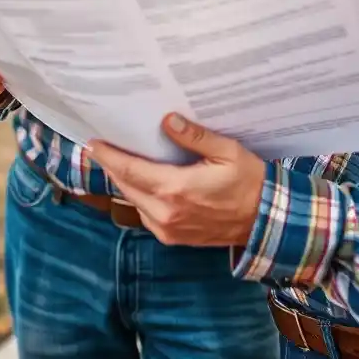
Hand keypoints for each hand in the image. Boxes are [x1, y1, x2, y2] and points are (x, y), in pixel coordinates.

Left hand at [87, 114, 265, 247]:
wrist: (266, 221)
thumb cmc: (249, 183)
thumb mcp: (227, 152)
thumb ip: (194, 137)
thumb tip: (167, 121)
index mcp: (175, 189)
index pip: (130, 170)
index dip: (108, 156)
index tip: (92, 143)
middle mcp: (165, 213)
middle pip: (126, 186)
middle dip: (112, 166)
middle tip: (101, 146)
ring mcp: (168, 229)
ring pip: (134, 201)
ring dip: (125, 181)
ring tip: (120, 160)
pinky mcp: (173, 238)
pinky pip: (146, 215)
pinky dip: (139, 197)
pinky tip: (143, 182)